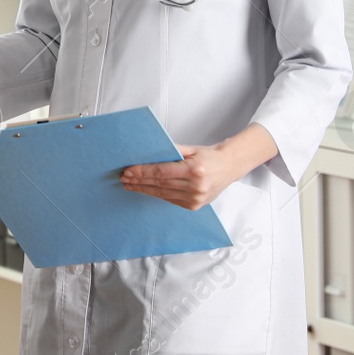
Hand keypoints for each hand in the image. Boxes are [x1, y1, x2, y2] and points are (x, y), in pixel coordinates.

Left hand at [120, 143, 242, 210]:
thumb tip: (147, 152)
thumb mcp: (191, 149)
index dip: (142, 172)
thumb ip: (171, 150)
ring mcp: (196, 198)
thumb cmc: (209, 156)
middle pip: (160, 184)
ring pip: (163, 194)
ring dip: (144, 189)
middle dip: (139, 181)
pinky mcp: (194, 205)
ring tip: (130, 185)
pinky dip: (157, 194)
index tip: (128, 171)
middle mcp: (195, 186)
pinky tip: (146, 190)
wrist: (229, 167)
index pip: (161, 172)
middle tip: (124, 178)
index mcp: (194, 170)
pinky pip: (170, 200)